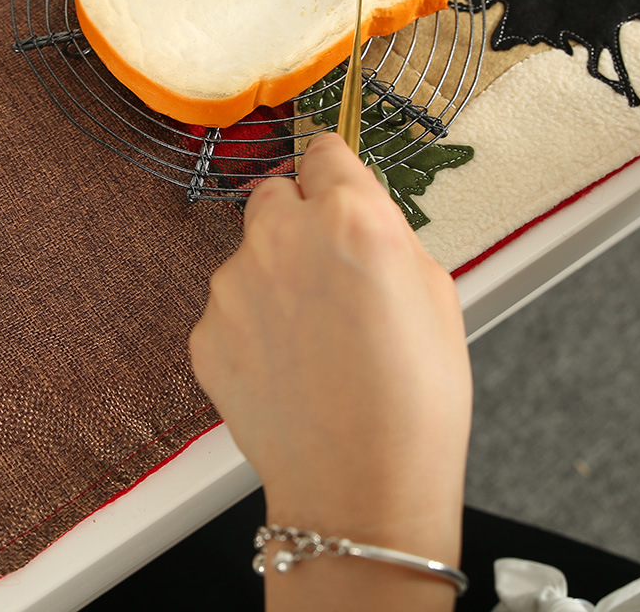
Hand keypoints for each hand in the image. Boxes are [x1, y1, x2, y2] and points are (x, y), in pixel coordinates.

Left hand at [190, 133, 470, 606]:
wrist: (361, 489)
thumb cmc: (414, 400)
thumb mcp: (434, 291)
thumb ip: (385, 232)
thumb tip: (358, 211)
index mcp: (349, 217)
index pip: (323, 150)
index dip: (335, 173)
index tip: (335, 189)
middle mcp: (281, 237)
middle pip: (274, 193)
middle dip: (296, 219)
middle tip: (326, 270)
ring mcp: (234, 285)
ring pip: (248, 253)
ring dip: (272, 276)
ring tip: (311, 337)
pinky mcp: (205, 331)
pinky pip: (228, 307)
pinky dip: (249, 325)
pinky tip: (284, 366)